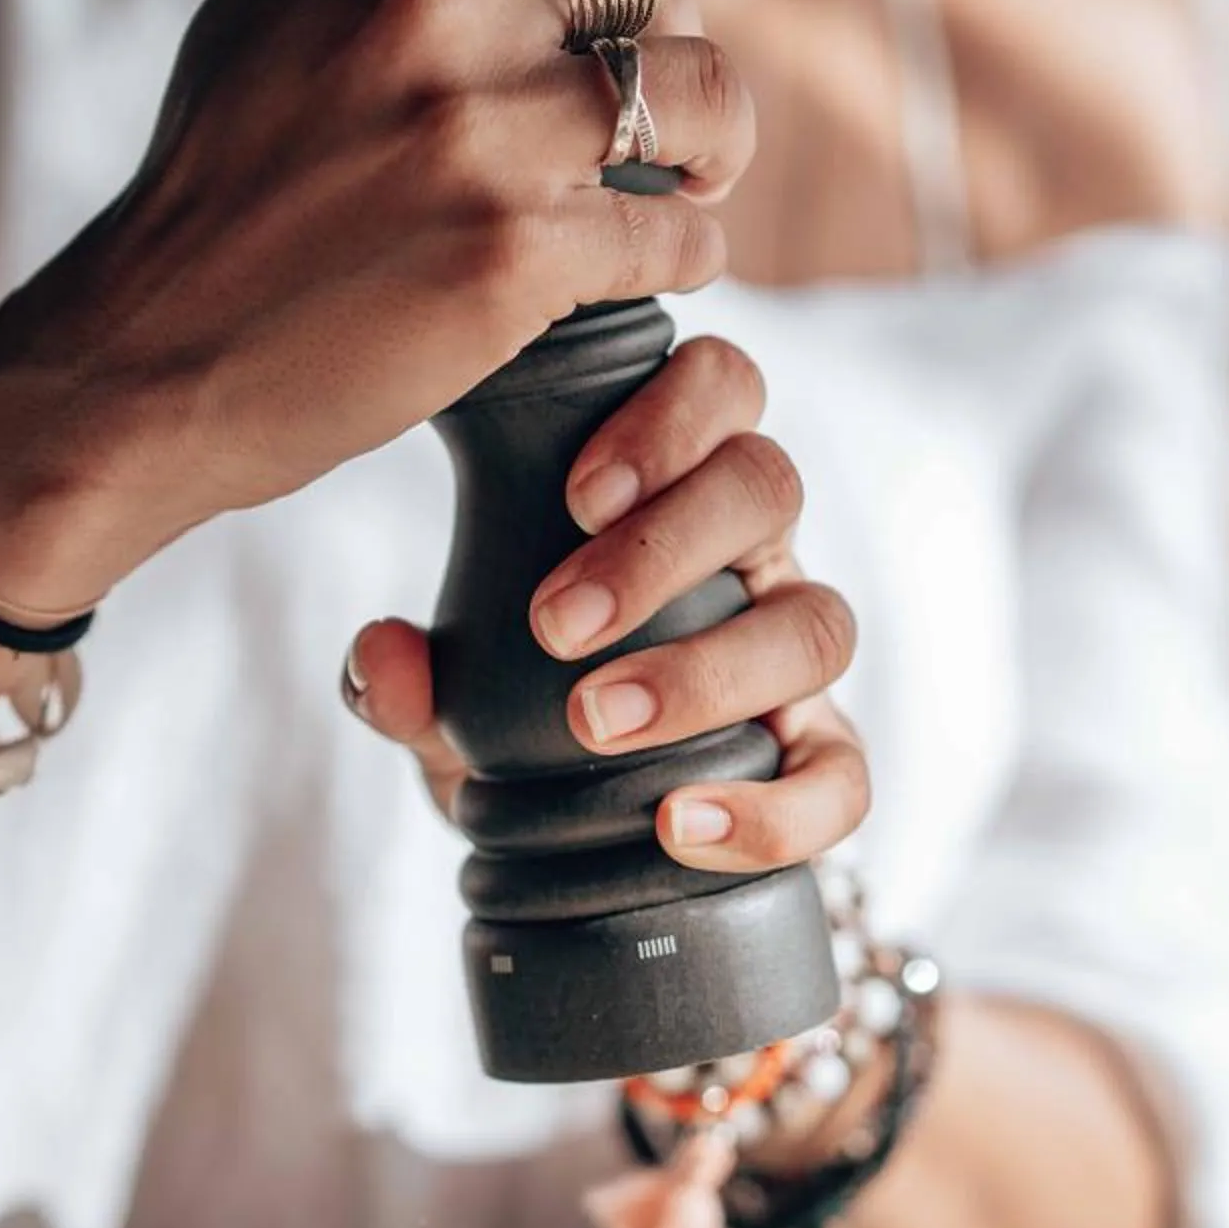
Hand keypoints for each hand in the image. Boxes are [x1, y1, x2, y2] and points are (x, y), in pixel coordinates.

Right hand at [0, 0, 753, 606]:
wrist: (142, 359)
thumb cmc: (227, 180)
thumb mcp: (289, 3)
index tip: (598, 36)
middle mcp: (422, 7)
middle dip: (673, 52)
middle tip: (660, 119)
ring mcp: (472, 134)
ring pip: (697, 95)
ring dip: (714, 146)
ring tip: (688, 183)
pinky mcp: (513, 255)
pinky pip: (677, 233)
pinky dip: (687, 254)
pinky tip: (651, 267)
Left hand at [341, 335, 868, 873]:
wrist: (556, 840)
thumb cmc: (515, 718)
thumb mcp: (447, 696)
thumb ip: (403, 678)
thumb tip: (385, 655)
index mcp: (678, 490)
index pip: (721, 387)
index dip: (670, 419)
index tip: (575, 496)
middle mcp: (754, 557)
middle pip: (768, 485)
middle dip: (661, 548)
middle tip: (554, 625)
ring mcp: (793, 659)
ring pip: (817, 623)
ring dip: (707, 671)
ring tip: (595, 722)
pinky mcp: (820, 764)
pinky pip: (843, 780)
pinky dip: (774, 809)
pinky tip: (678, 828)